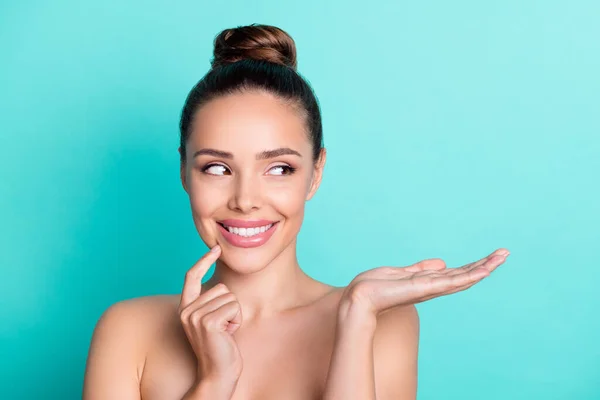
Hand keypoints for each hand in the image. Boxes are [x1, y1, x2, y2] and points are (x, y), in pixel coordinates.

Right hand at [178, 245, 242, 392]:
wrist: (217, 373)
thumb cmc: (220, 347)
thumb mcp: (212, 320)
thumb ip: (211, 302)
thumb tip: (222, 284)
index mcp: (185, 307)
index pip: (191, 276)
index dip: (203, 260)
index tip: (215, 248)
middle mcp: (186, 310)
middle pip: (221, 287)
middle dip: (229, 306)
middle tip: (223, 327)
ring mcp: (195, 316)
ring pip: (229, 297)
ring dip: (234, 314)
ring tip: (224, 332)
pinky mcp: (207, 322)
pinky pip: (234, 307)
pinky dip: (236, 320)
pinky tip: (228, 334)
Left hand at [339, 248, 509, 318]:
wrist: (359, 298)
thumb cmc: (375, 287)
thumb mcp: (401, 273)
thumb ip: (420, 268)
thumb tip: (442, 263)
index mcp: (427, 282)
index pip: (456, 273)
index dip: (474, 265)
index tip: (491, 257)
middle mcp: (432, 287)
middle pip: (464, 275)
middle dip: (485, 265)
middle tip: (505, 253)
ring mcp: (430, 288)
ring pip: (462, 278)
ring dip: (483, 268)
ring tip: (502, 257)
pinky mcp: (424, 288)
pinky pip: (451, 281)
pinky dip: (469, 276)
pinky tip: (484, 270)